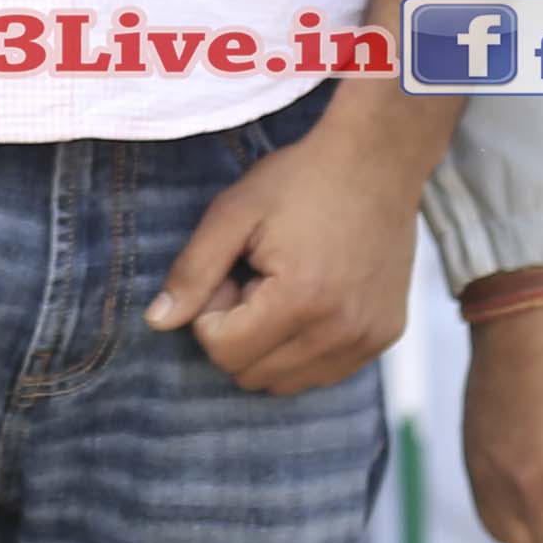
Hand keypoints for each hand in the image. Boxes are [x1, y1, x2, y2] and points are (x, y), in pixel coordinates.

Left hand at [142, 96, 422, 395]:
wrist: (378, 159)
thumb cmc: (301, 180)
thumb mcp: (233, 214)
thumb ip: (192, 271)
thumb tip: (157, 322)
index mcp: (300, 301)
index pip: (224, 352)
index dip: (212, 313)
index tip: (232, 271)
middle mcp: (340, 331)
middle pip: (252, 375)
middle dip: (239, 332)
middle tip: (256, 278)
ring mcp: (368, 339)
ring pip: (286, 383)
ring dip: (270, 344)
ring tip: (284, 288)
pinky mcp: (385, 337)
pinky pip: (324, 373)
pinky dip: (303, 348)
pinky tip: (312, 297)